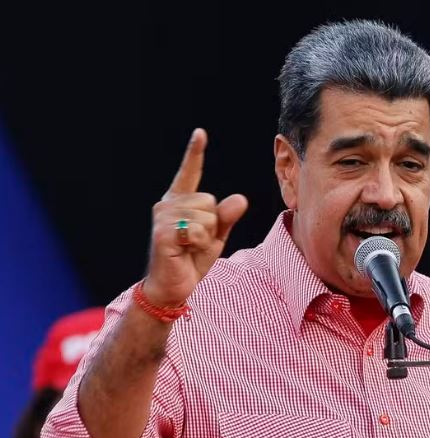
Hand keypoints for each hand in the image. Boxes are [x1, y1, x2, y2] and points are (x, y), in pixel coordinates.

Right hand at [143, 128, 247, 305]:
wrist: (173, 286)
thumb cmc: (192, 259)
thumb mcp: (216, 236)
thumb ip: (227, 216)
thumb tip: (240, 199)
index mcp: (180, 201)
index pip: (190, 173)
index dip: (194, 153)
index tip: (200, 133)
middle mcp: (168, 204)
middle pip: (210, 201)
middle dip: (213, 225)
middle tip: (196, 241)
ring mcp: (163, 217)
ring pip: (207, 216)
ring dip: (206, 236)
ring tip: (189, 247)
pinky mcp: (163, 232)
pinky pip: (197, 231)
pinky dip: (199, 244)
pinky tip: (184, 251)